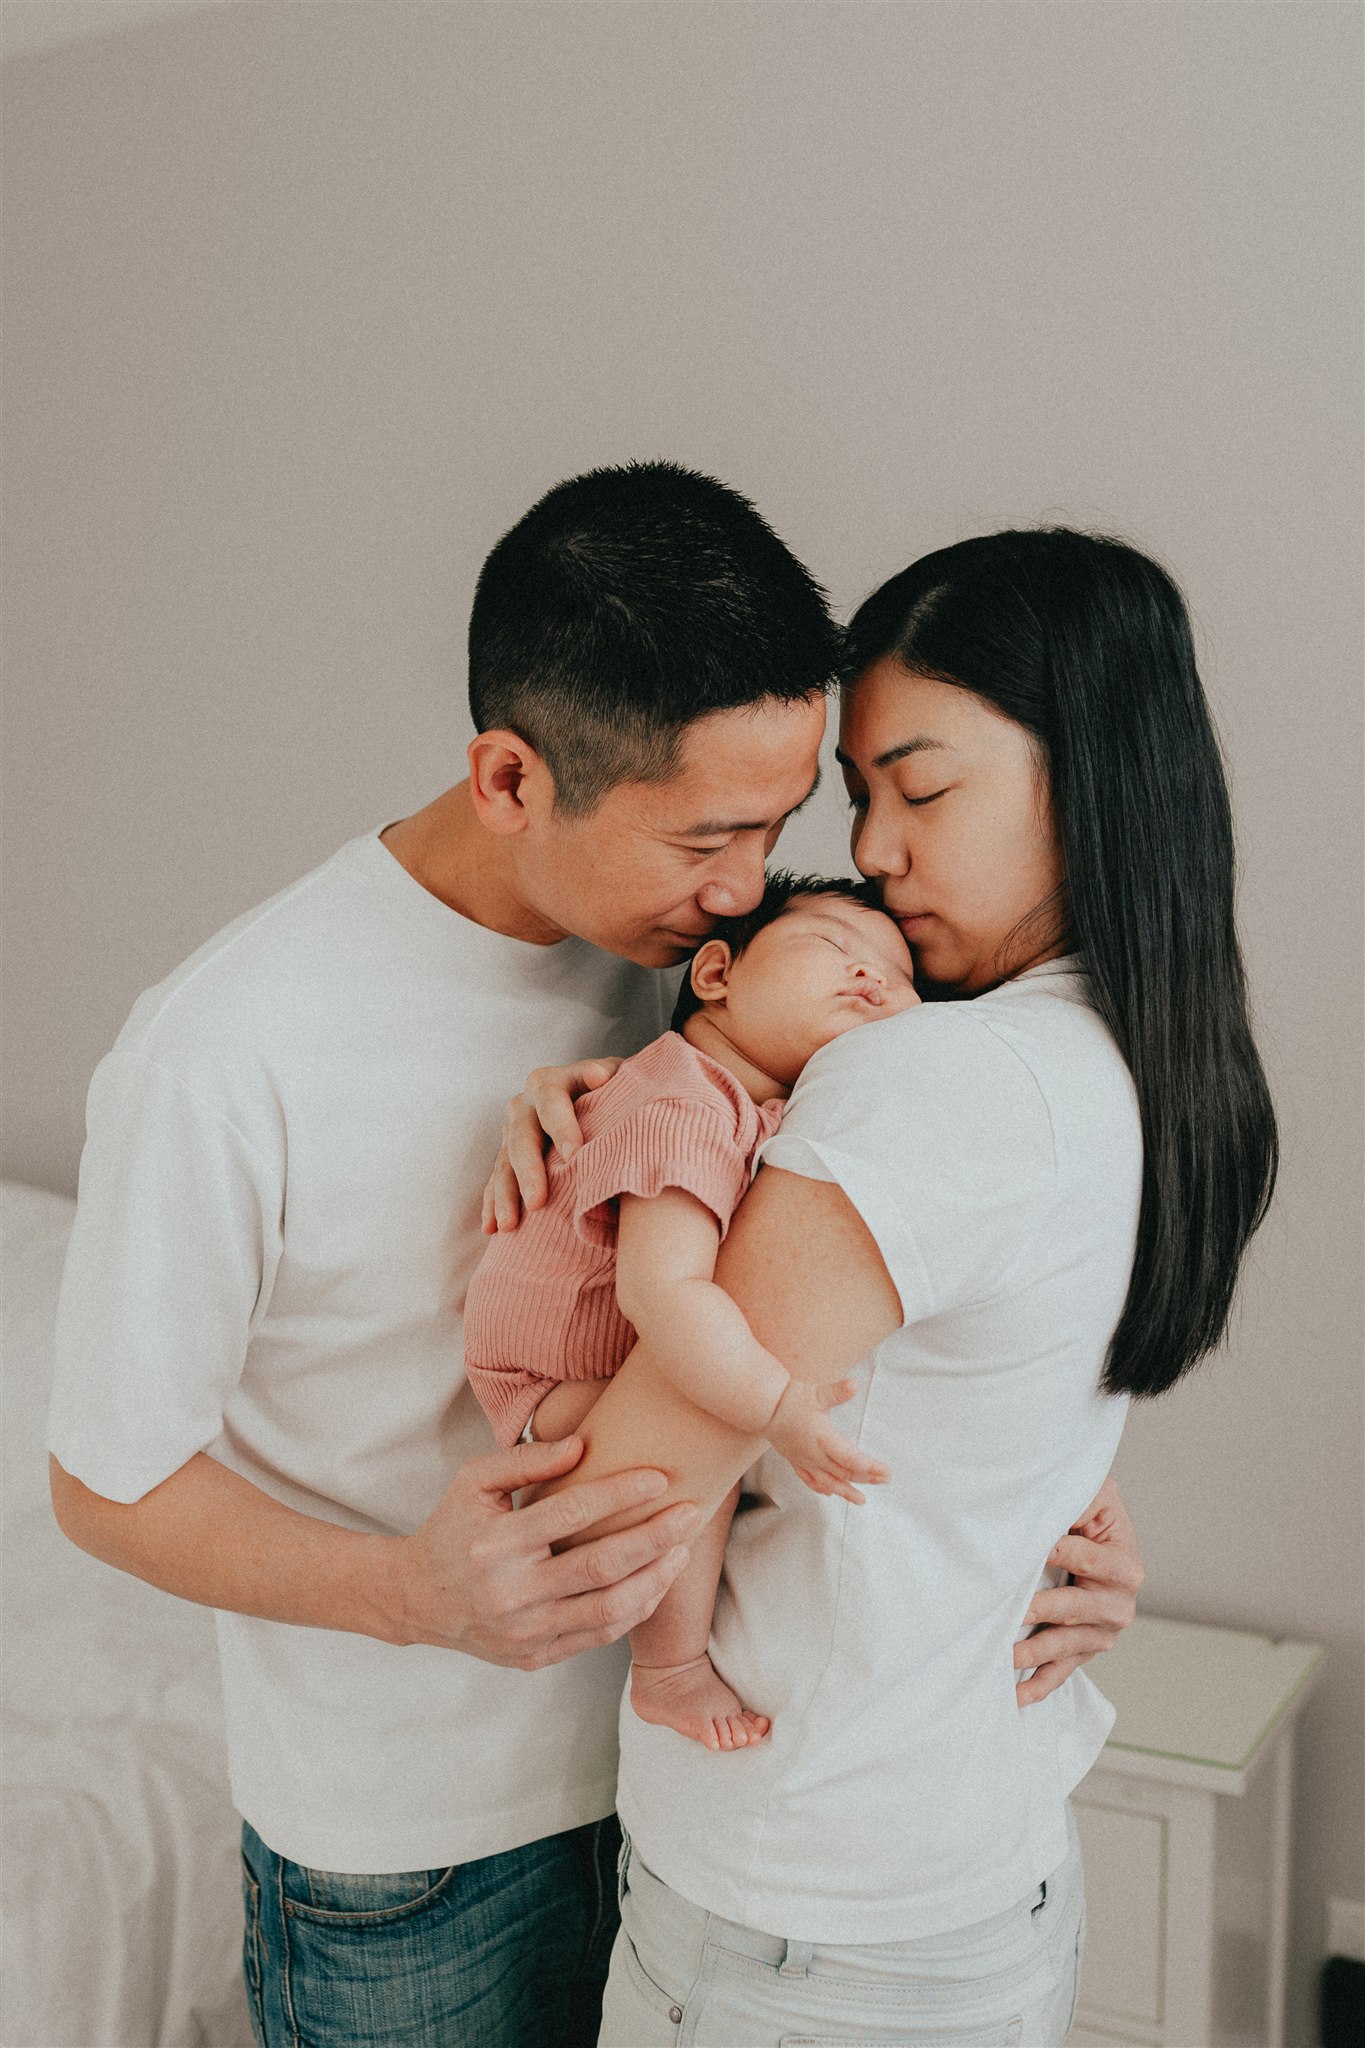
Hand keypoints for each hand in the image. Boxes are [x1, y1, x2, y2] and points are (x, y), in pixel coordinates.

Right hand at [393, 1434, 699, 1669]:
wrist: (418, 1599)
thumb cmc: (454, 1528)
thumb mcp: (474, 1482)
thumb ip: (525, 1460)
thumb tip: (582, 1446)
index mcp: (495, 1544)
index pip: (571, 1514)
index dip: (620, 1494)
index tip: (659, 1477)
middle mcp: (510, 1592)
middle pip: (600, 1565)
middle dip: (654, 1537)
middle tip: (690, 1512)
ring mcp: (524, 1632)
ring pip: (608, 1609)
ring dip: (655, 1579)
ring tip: (682, 1550)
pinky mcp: (534, 1658)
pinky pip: (598, 1636)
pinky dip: (634, 1610)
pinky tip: (656, 1582)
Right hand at [481, 1057, 622, 1232]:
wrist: (589, 1095)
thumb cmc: (609, 1088)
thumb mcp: (612, 1075)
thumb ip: (609, 1073)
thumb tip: (601, 1076)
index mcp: (548, 1083)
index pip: (553, 1103)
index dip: (562, 1127)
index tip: (575, 1154)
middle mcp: (523, 1106)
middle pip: (522, 1139)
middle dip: (529, 1172)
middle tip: (538, 1201)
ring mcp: (511, 1133)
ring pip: (504, 1165)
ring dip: (505, 1196)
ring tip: (509, 1225)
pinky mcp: (505, 1157)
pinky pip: (495, 1182)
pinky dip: (493, 1205)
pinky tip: (492, 1229)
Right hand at [764, 1378, 890, 1505]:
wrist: (763, 1407)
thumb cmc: (791, 1398)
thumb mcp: (816, 1393)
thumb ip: (836, 1392)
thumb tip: (854, 1384)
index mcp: (822, 1438)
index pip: (850, 1459)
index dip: (869, 1467)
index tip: (886, 1472)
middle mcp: (814, 1454)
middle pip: (843, 1472)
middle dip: (866, 1478)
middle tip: (885, 1480)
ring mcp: (804, 1460)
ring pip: (828, 1482)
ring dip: (846, 1491)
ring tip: (862, 1500)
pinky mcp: (795, 1460)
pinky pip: (809, 1480)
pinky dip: (821, 1488)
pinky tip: (830, 1493)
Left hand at [1014, 1475, 1143, 1704]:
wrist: (1100, 1538)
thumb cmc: (1089, 1512)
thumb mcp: (1094, 1495)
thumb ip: (1077, 1497)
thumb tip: (1045, 1503)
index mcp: (1124, 1561)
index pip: (1086, 1557)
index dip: (1057, 1551)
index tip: (1031, 1549)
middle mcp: (1120, 1601)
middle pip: (1076, 1607)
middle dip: (1041, 1609)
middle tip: (1011, 1612)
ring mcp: (1103, 1631)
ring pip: (1066, 1644)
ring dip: (1033, 1653)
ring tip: (1003, 1658)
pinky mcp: (1085, 1650)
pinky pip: (1062, 1672)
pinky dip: (1039, 1686)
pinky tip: (1015, 1697)